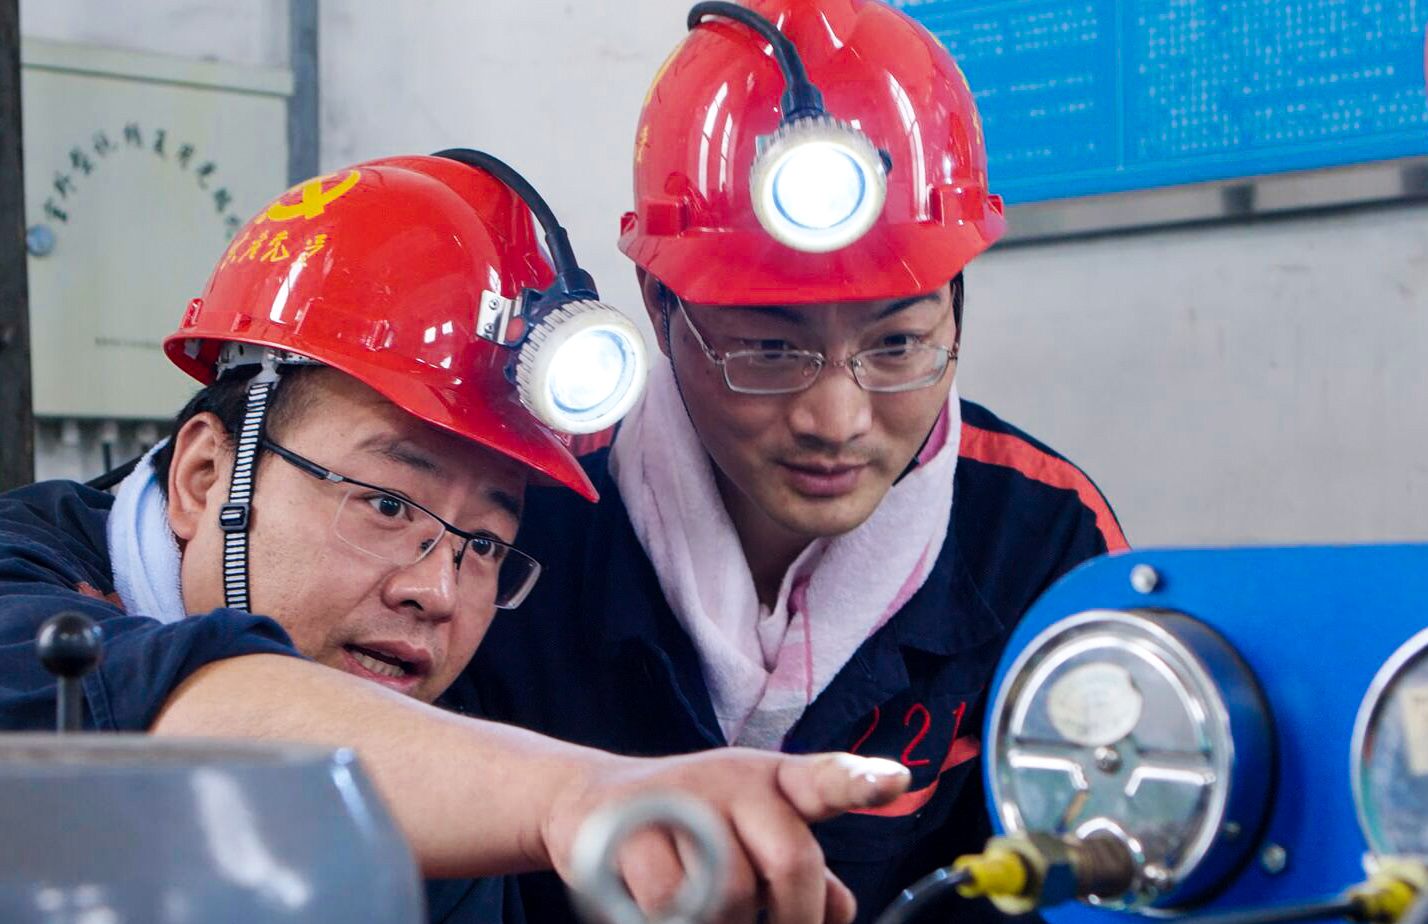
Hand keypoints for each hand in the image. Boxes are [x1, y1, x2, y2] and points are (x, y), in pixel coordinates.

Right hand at [544, 749, 910, 923]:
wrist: (592, 805)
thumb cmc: (692, 827)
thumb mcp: (754, 836)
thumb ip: (803, 871)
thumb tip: (842, 912)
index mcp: (778, 782)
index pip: (826, 778)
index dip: (862, 780)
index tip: (895, 781)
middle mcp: (739, 780)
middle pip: (794, 861)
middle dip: (795, 918)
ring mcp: (686, 796)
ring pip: (734, 893)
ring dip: (725, 921)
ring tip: (704, 906)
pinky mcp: (634, 823)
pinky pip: (672, 902)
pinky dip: (672, 920)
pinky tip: (660, 904)